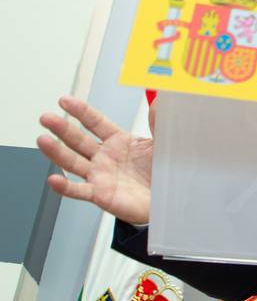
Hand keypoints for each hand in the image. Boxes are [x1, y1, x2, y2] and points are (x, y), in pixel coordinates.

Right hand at [37, 96, 153, 224]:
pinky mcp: (101, 195)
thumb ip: (159, 122)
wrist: (169, 200)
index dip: (80, 111)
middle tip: (46, 118)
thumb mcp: (163, 143)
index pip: (95, 122)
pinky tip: (54, 179)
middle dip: (61, 128)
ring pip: (72, 163)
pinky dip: (65, 187)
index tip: (65, 101)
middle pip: (78, 140)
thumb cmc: (164, 172)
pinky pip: (78, 191)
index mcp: (119, 141)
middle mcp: (105, 157)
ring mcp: (100, 176)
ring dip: (56, 152)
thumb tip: (161, 100)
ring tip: (42, 140)